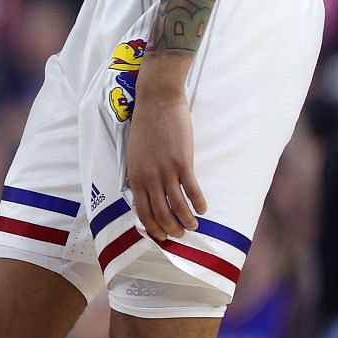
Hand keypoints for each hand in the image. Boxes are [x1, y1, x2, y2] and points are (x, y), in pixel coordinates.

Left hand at [126, 64, 204, 241]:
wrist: (156, 101)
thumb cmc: (146, 126)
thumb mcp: (135, 154)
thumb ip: (141, 173)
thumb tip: (147, 193)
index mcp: (134, 175)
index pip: (142, 210)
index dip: (152, 227)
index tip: (161, 236)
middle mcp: (148, 177)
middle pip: (159, 213)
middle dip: (170, 229)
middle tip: (180, 235)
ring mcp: (165, 170)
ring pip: (177, 206)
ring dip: (187, 221)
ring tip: (193, 226)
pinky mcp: (182, 162)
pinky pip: (192, 191)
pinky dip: (199, 204)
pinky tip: (203, 209)